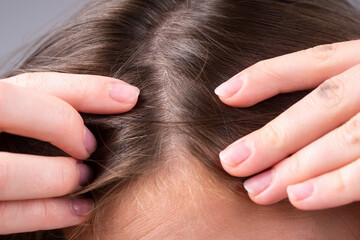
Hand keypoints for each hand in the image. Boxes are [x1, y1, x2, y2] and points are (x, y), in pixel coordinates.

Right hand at [0, 72, 138, 233]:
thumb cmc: (12, 135)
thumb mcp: (21, 114)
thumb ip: (49, 103)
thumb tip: (123, 96)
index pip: (30, 80)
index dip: (83, 88)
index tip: (128, 97)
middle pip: (9, 109)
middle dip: (61, 123)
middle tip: (92, 146)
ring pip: (5, 174)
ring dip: (57, 176)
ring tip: (86, 177)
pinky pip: (5, 216)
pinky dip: (49, 213)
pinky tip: (81, 208)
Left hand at [215, 40, 359, 209]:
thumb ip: (337, 91)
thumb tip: (285, 123)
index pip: (313, 62)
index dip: (266, 76)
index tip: (223, 94)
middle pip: (322, 103)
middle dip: (274, 136)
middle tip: (231, 162)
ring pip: (344, 138)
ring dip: (296, 166)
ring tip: (257, 189)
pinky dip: (335, 185)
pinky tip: (299, 197)